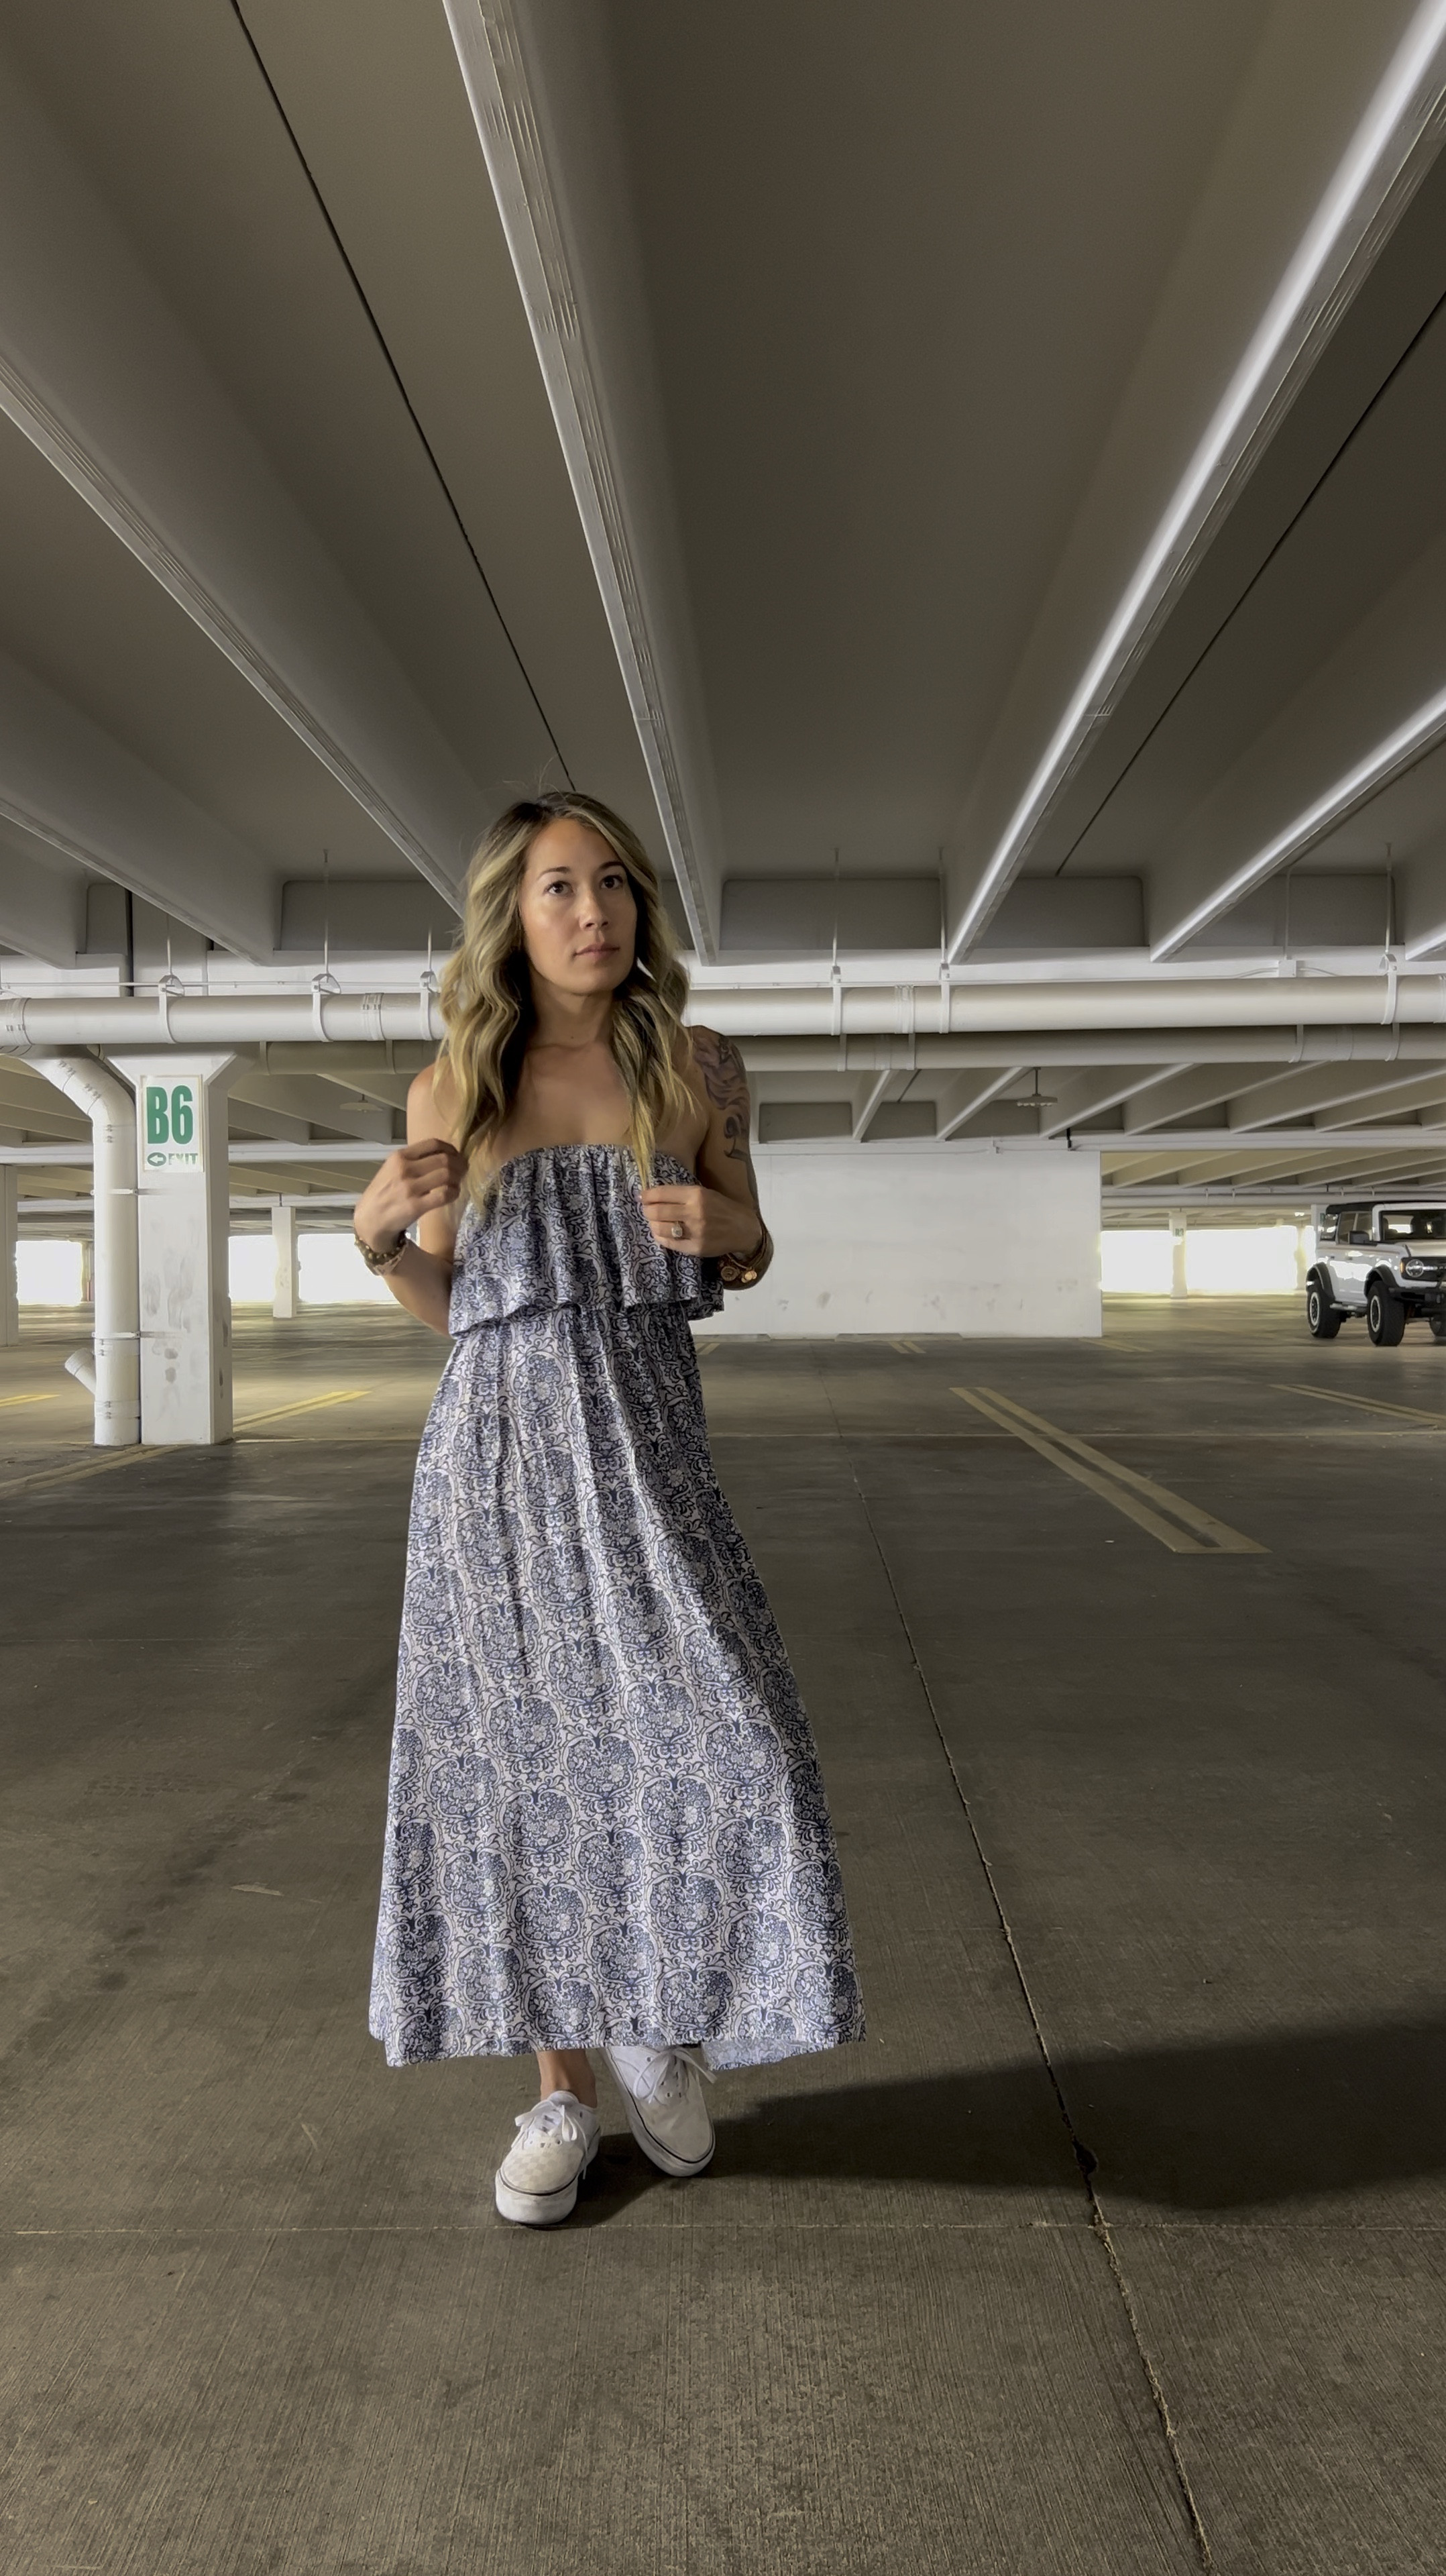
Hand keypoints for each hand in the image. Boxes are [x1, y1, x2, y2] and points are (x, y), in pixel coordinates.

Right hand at [353, 1137, 465, 1252]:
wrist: (370, 1219)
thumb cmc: (383, 1193)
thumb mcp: (391, 1169)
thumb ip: (413, 1160)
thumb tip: (443, 1156)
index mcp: (399, 1156)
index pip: (433, 1144)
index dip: (450, 1148)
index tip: (456, 1155)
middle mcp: (405, 1169)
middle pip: (444, 1159)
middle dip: (459, 1163)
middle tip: (463, 1169)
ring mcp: (410, 1188)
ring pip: (447, 1175)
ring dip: (458, 1178)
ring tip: (458, 1182)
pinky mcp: (416, 1206)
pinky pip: (445, 1195)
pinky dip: (454, 1192)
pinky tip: (453, 1194)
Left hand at [640, 1184, 761, 1258]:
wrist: (743, 1229)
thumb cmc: (722, 1208)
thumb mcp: (705, 1193)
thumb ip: (682, 1194)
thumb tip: (653, 1195)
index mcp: (696, 1194)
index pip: (662, 1193)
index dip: (647, 1195)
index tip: (642, 1196)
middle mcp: (694, 1212)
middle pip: (657, 1211)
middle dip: (646, 1210)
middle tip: (646, 1210)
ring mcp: (695, 1232)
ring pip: (660, 1228)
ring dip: (652, 1224)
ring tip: (653, 1222)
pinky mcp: (695, 1247)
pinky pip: (669, 1243)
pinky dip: (660, 1237)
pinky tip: (661, 1233)